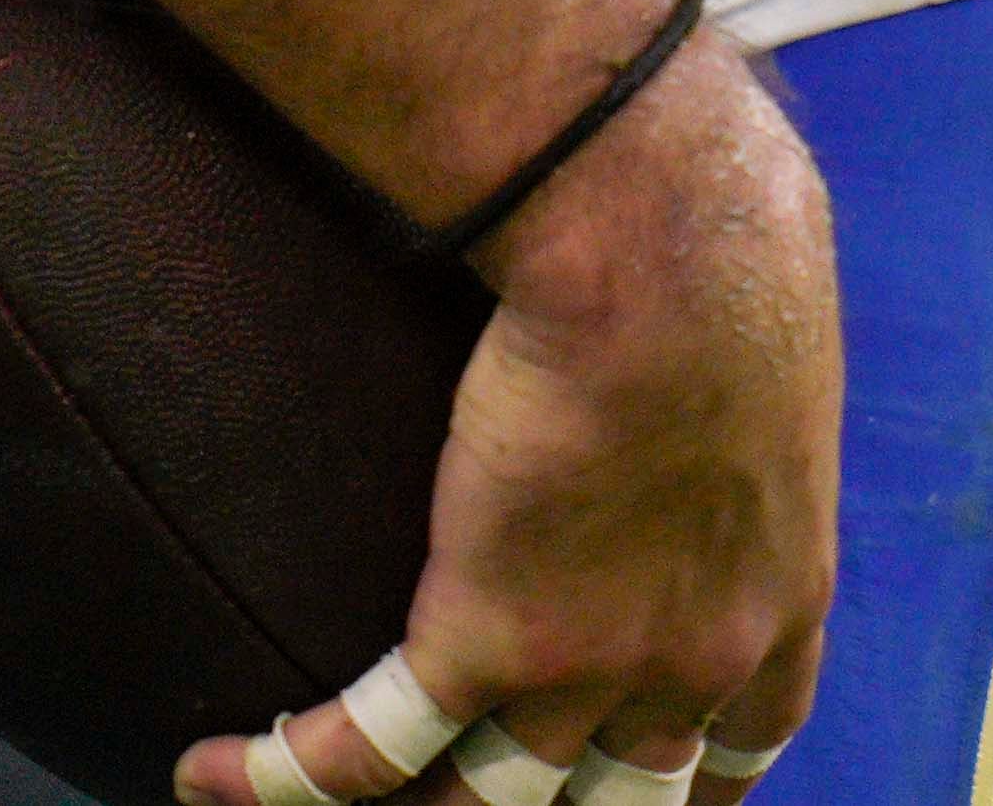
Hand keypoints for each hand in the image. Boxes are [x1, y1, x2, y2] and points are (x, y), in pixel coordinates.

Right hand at [202, 47, 839, 805]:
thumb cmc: (721, 249)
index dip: (685, 785)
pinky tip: (214, 773)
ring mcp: (589, 667)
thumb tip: (690, 373)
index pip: (740, 746)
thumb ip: (730, 424)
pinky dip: (284, 776)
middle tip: (487, 792)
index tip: (642, 784)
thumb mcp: (761, 370)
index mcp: (778, 596)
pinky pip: (369, 747)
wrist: (662, 242)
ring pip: (493, 799)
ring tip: (337, 796)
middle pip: (622, 804)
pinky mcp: (482, 633)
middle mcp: (698, 665)